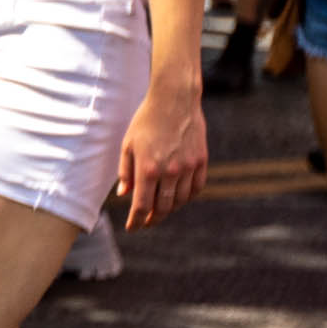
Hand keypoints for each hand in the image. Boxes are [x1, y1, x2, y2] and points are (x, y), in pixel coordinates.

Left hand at [117, 78, 208, 226]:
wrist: (174, 99)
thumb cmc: (146, 120)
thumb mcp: (128, 144)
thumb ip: (126, 171)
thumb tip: (124, 194)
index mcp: (148, 169)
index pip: (142, 206)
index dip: (137, 221)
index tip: (133, 228)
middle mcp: (170, 172)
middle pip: (163, 208)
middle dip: (153, 219)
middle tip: (147, 222)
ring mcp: (188, 167)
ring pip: (181, 201)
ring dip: (170, 209)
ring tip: (161, 209)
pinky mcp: (201, 161)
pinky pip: (196, 188)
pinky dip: (187, 197)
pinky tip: (179, 197)